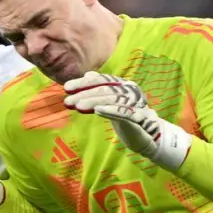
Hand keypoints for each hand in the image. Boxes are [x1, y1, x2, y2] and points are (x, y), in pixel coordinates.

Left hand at [63, 72, 190, 170]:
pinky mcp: (139, 118)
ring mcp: (136, 103)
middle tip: (67, 101)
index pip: (102, 80)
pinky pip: (124, 112)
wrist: (146, 137)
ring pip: (112, 99)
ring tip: (77, 106)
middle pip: (105, 89)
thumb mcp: (111, 103)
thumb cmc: (126, 119)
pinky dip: (110, 110)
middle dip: (84, 94)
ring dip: (93, 102)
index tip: (66, 88)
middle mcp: (131, 90)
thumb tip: (89, 74)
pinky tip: (97, 111)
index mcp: (123, 85)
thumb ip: (101, 89)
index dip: (84, 83)